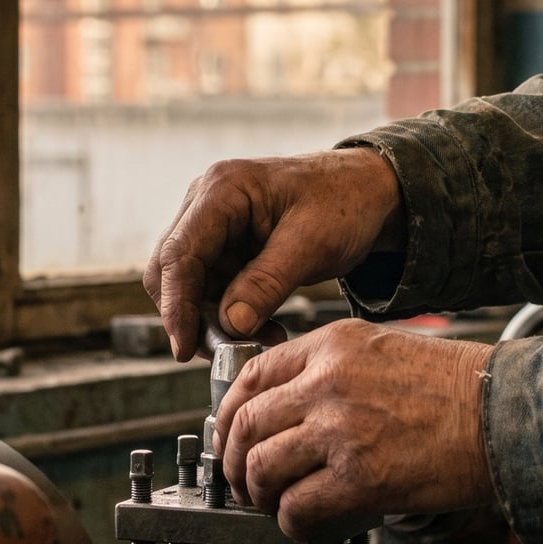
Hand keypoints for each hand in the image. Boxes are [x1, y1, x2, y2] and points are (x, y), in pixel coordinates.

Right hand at [145, 149, 404, 360]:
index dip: (176, 306)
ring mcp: (214, 226)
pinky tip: (264, 329)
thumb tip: (229, 324)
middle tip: (226, 353)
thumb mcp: (312, 244)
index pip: (178, 254)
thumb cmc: (345, 202)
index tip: (184, 348)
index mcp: (222, 190)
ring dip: (216, 322)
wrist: (370, 192)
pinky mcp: (226, 248)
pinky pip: (213, 291)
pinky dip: (231, 316)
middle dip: (193, 318)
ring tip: (263, 339)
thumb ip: (266, 283)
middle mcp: (206, 204)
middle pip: (173, 272)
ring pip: (190, 288)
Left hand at [213, 320, 495, 539]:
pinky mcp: (360, 477)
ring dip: (260, 495)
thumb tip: (289, 408)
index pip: (252, 376)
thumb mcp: (382, 349)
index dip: (228, 414)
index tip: (230, 436)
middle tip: (242, 481)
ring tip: (273, 505)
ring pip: (262, 467)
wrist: (505, 416)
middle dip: (234, 461)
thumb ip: (331, 369)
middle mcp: (328, 382)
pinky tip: (304, 524)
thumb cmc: (457, 388)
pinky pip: (298, 507)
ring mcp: (341, 429)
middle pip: (247, 424)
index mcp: (332, 345)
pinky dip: (291, 523)